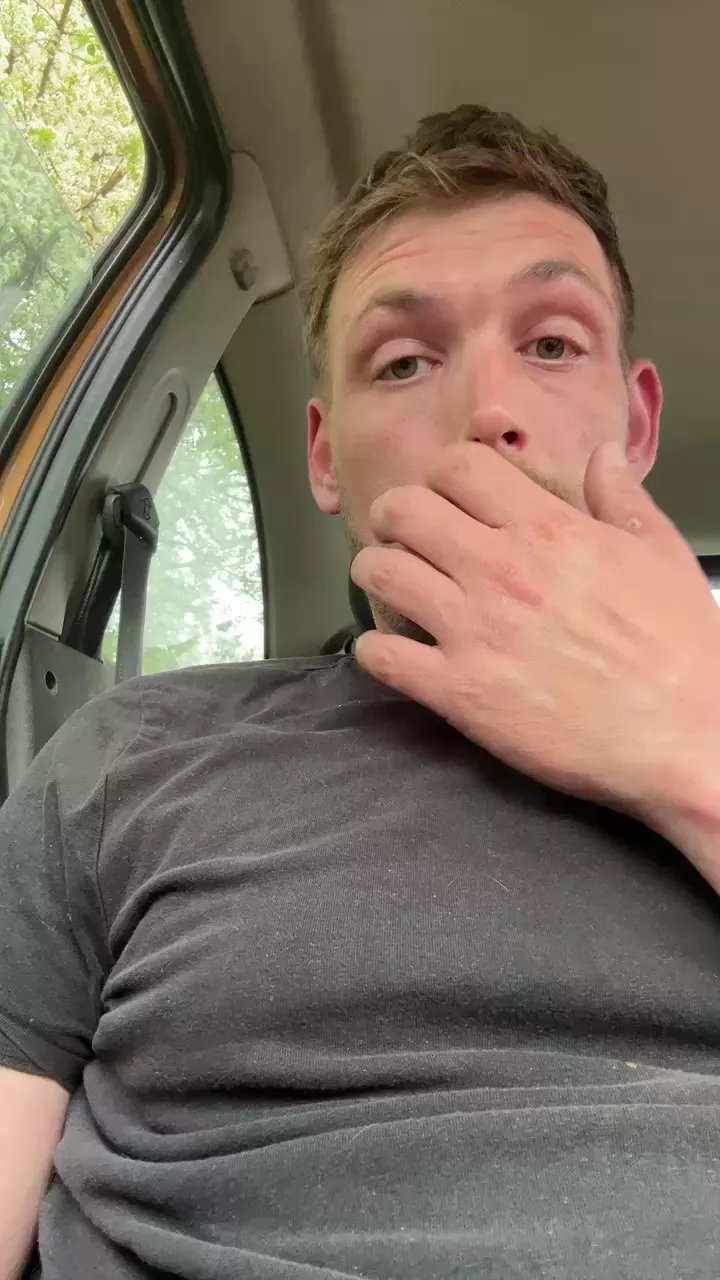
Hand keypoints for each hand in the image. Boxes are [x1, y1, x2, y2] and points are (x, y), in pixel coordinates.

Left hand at [350, 440, 719, 828]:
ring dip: (376, 573)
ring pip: (379, 573)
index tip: (450, 497)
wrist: (686, 736)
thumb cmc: (682, 647)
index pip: (457, 466)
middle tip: (407, 537)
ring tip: (394, 586)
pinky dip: (375, 650)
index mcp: (547, 528)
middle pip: (402, 510)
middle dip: (395, 516)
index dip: (444, 475)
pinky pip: (381, 656)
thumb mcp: (662, 556)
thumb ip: (622, 499)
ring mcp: (472, 631)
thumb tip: (602, 453)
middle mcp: (499, 569)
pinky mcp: (459, 692)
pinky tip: (393, 653)